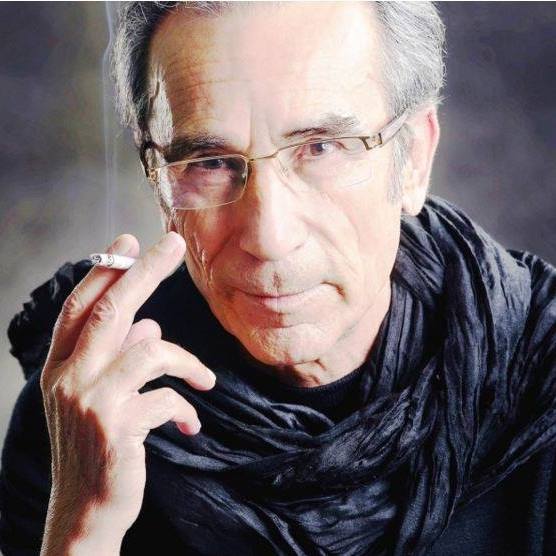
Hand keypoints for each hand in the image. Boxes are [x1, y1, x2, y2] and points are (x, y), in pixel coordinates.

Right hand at [39, 232, 215, 554]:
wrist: (84, 513)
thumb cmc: (97, 449)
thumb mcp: (99, 399)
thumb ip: (120, 358)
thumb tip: (150, 324)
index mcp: (60, 367)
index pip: (79, 306)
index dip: (105, 269)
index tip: (128, 240)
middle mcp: (68, 378)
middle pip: (111, 310)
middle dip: (144, 271)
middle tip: (173, 244)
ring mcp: (90, 402)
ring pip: (150, 349)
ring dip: (187, 361)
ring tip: (205, 380)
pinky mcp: (117, 427)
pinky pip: (167, 396)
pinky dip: (186, 406)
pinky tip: (191, 425)